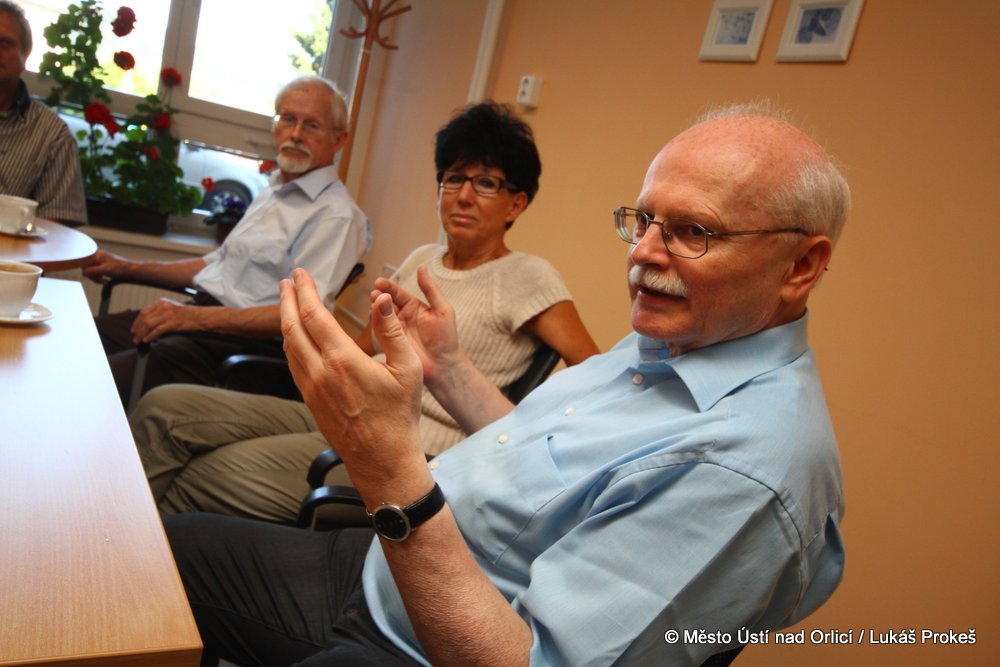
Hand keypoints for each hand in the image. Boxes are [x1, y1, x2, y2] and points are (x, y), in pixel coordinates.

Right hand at [81, 250, 129, 283]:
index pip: (85, 264)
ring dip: (97, 278)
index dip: (87, 272)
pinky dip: (101, 278)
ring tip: (105, 281)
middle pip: (88, 268)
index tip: (93, 278)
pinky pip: (98, 273)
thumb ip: (92, 271)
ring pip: (93, 272)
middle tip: (102, 281)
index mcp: (98, 255)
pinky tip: (106, 281)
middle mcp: (99, 257)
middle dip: (94, 276)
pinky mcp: (106, 267)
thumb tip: (83, 273)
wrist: (132, 271)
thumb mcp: (104, 270)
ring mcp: (102, 262)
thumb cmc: (121, 269)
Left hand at [130, 298, 199, 342]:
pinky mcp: (173, 323)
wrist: (202, 316)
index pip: (144, 312)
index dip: (137, 321)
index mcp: (162, 302)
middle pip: (144, 319)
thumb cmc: (190, 314)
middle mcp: (163, 307)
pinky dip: (150, 336)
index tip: (134, 328)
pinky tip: (147, 340)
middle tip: (134, 336)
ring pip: (149, 325)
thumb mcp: (172, 308)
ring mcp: (168, 315)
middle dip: (137, 329)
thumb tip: (150, 322)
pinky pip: (157, 330)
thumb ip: (161, 312)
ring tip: (138, 340)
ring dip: (141, 334)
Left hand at [281, 268, 424, 483]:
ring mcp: (311, 388)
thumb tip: (380, 299)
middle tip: (288, 281)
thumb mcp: (408, 369)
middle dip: (287, 300)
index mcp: (343, 360)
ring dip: (286, 320)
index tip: (301, 275)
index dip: (304, 291)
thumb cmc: (399, 415)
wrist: (382, 459)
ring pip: (289, 346)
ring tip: (287, 302)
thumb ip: (391, 330)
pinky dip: (291, 343)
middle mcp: (320, 372)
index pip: (314, 315)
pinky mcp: (310, 400)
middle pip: (293, 327)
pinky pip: (294, 364)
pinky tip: (296, 337)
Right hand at [373, 265, 460, 384]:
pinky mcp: (389, 344)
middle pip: (385, 303)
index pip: (397, 293)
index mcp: (413, 306)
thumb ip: (431, 289)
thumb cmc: (446, 339)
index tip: (379, 282)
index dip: (388, 287)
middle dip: (378, 297)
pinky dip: (374, 326)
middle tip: (374, 295)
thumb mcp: (442, 309)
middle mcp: (401, 317)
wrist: (444, 366)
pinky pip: (379, 333)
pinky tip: (373, 322)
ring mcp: (394, 331)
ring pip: (380, 317)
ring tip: (373, 306)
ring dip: (374, 310)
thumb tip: (422, 267)